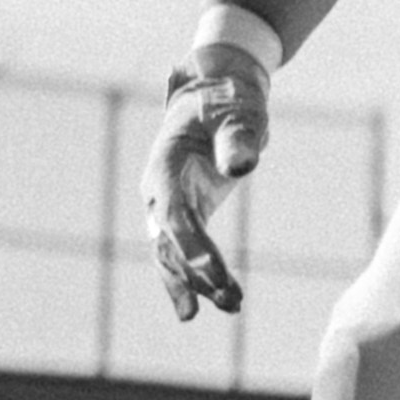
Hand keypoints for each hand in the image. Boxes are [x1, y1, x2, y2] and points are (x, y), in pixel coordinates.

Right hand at [149, 43, 267, 321]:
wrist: (217, 92)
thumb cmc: (227, 100)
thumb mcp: (237, 113)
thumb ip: (238, 139)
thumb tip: (241, 167)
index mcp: (164, 166)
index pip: (173, 214)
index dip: (189, 244)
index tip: (210, 271)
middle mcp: (159, 191)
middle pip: (169, 242)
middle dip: (194, 275)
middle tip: (225, 301)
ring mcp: (169, 204)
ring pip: (174, 253)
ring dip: (199, 282)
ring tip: (233, 307)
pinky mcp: (187, 211)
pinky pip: (189, 249)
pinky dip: (204, 273)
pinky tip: (226, 299)